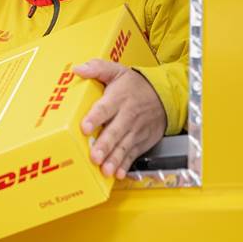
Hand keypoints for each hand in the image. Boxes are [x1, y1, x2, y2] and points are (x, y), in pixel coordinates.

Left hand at [73, 59, 166, 179]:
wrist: (164, 95)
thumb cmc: (136, 85)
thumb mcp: (118, 71)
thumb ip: (97, 68)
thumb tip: (78, 69)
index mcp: (118, 98)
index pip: (105, 108)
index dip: (95, 118)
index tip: (85, 127)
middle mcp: (127, 115)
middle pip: (114, 131)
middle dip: (105, 145)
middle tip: (95, 156)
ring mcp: (135, 130)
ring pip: (124, 146)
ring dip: (114, 159)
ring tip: (105, 169)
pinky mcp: (140, 141)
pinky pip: (132, 154)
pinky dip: (125, 165)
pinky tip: (118, 173)